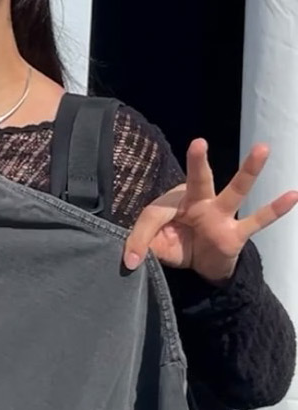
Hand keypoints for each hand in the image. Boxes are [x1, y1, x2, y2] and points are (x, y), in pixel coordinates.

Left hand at [124, 140, 297, 283]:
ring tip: (262, 149)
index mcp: (175, 201)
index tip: (130, 258)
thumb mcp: (154, 245)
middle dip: (197, 163)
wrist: (200, 266)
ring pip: (235, 191)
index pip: (155, 213)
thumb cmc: (176, 243)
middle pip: (198, 181)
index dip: (140, 237)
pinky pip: (258, 220)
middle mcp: (200, 202)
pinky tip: (293, 195)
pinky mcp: (236, 233)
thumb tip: (129, 260)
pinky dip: (274, 210)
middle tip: (198, 143)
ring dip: (248, 172)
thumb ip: (140, 245)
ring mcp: (221, 215)